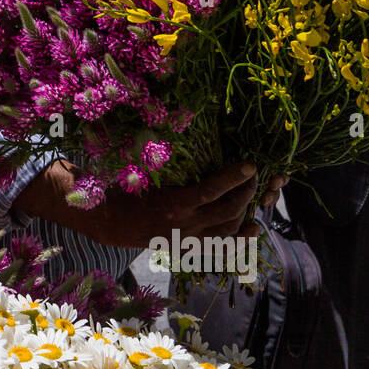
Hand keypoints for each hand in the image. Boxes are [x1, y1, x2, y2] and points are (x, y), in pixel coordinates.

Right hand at [18, 161, 286, 248]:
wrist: (112, 222)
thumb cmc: (125, 187)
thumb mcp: (138, 167)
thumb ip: (158, 152)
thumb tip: (177, 122)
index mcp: (171, 204)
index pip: (210, 191)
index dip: (233, 178)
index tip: (249, 163)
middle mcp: (184, 225)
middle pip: (227, 210)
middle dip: (246, 191)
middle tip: (256, 174)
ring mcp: (189, 239)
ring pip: (228, 228)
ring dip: (246, 211)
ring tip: (256, 194)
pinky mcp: (190, 246)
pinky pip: (221, 245)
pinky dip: (240, 237)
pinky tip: (255, 227)